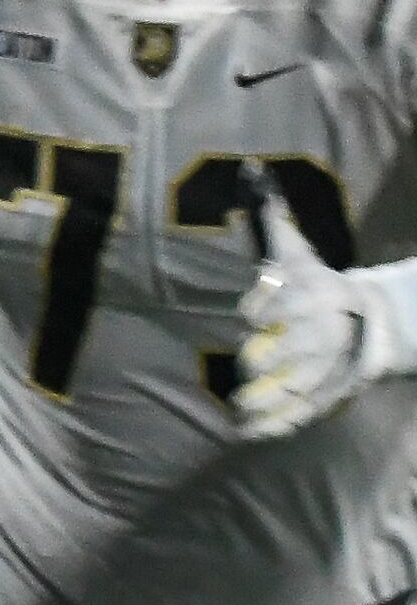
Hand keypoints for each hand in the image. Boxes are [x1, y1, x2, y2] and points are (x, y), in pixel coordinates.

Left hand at [233, 167, 402, 441]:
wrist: (365, 322)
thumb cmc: (317, 284)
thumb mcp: (298, 253)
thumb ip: (273, 219)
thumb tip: (249, 170)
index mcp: (319, 297)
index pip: (291, 302)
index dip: (268, 309)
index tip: (251, 315)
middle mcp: (324, 334)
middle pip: (299, 348)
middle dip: (271, 356)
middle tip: (250, 360)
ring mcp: (324, 369)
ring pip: (298, 387)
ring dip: (267, 399)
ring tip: (240, 406)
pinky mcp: (321, 397)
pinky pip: (297, 416)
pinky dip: (272, 428)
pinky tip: (245, 434)